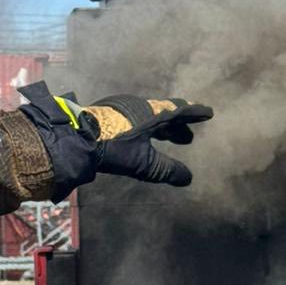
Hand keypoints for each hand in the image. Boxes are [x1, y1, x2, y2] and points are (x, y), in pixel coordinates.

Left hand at [85, 95, 213, 185]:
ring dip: (161, 127)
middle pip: (164, 113)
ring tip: (167, 138)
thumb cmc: (114, 147)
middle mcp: (139, 106)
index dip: (194, 113)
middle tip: (187, 138)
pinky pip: (136, 117)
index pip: (179, 110)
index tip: (208, 112)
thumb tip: (188, 178)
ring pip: (149, 115)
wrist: (77, 137)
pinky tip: (140, 137)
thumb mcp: (144, 163)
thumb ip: (167, 170)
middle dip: (177, 126)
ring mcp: (122, 107)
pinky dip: (146, 127)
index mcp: (152, 112)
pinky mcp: (108, 113)